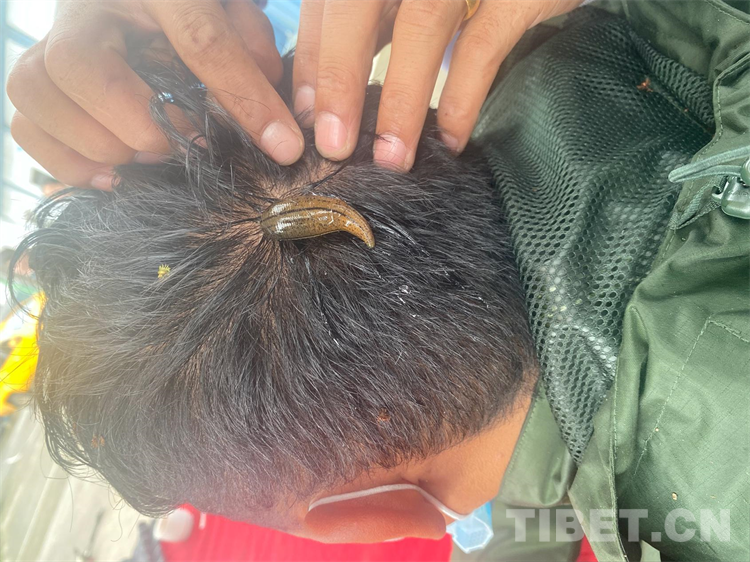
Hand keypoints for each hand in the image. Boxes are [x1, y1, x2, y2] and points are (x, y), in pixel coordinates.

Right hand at [6, 0, 304, 189]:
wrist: (144, 4)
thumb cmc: (200, 8)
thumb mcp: (235, 16)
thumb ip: (253, 55)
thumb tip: (274, 128)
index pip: (200, 41)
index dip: (244, 99)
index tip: (283, 147)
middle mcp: (88, 7)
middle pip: (79, 64)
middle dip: (135, 124)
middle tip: (175, 150)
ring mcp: (51, 38)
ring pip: (32, 88)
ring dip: (94, 143)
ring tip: (143, 162)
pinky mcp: (37, 75)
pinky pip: (24, 121)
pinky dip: (62, 159)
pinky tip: (111, 175)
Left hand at [294, 0, 580, 171]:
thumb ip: (370, 22)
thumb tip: (322, 92)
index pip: (328, 0)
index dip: (313, 59)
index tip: (307, 117)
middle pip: (358, 6)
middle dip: (340, 77)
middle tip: (333, 145)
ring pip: (421, 25)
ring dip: (400, 99)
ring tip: (391, 159)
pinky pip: (483, 45)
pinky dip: (462, 98)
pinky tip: (450, 141)